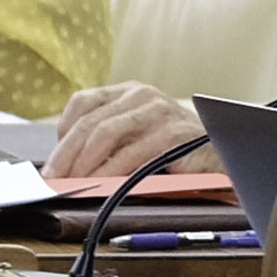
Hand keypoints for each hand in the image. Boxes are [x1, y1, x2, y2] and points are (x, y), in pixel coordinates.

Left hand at [51, 83, 207, 181]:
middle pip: (90, 121)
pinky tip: (102, 184)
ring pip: (106, 134)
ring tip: (74, 184)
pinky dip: (112, 172)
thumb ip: (109, 141)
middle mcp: (143, 95)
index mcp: (130, 92)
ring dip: (84, 164)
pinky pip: (132, 154)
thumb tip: (67, 167)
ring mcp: (159, 111)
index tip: (54, 160)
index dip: (63, 130)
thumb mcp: (138, 135)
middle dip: (67, 154)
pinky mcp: (173, 133)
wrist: (223, 154)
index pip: (83, 101)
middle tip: (55, 178)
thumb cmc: (175, 149)